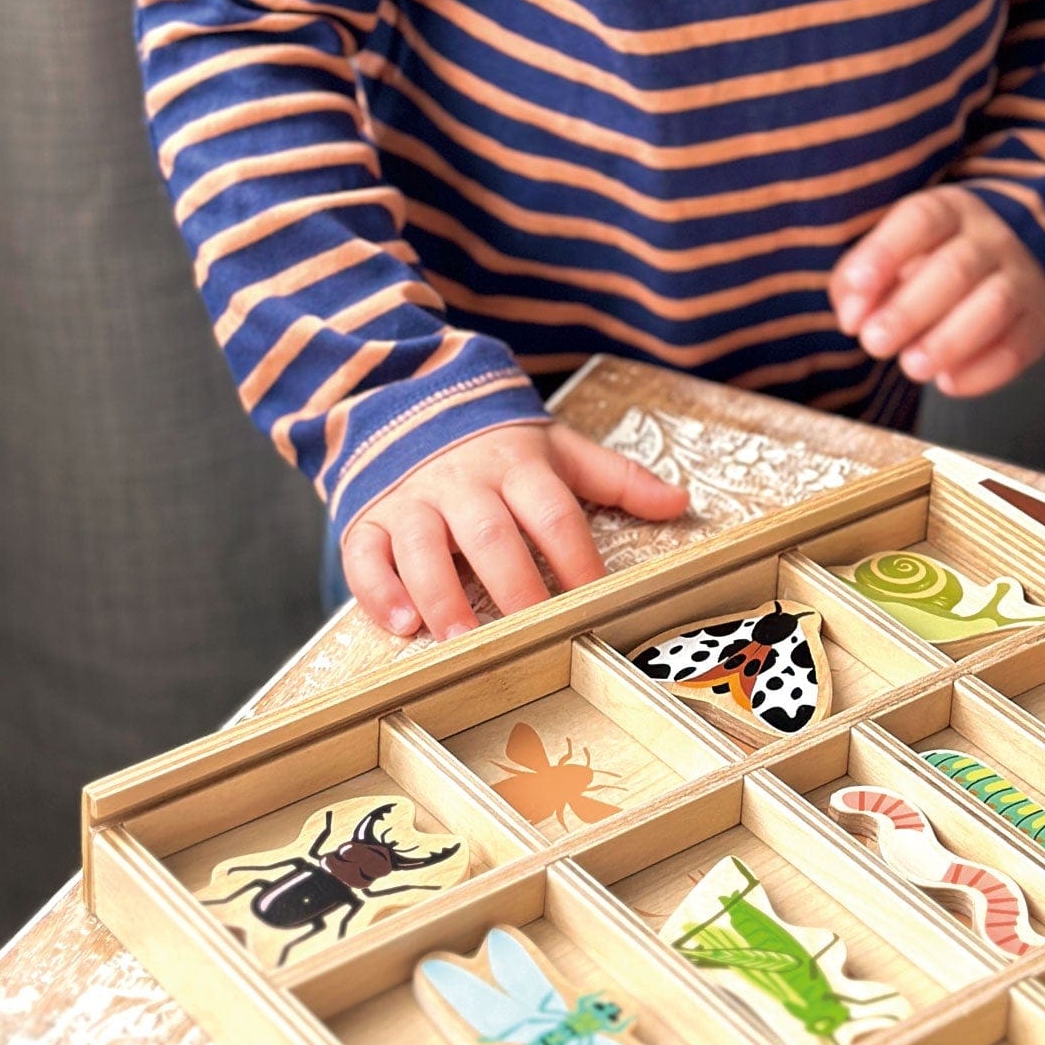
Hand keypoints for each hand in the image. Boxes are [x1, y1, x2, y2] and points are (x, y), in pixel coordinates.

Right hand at [340, 418, 688, 640]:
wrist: (411, 401)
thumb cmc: (498, 445)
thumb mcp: (557, 450)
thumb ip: (616, 478)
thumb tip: (679, 502)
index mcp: (517, 465)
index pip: (553, 512)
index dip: (577, 557)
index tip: (597, 601)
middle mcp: (464, 482)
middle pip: (492, 535)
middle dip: (513, 585)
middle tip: (531, 635)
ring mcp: (412, 501)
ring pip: (424, 548)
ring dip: (443, 596)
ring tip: (462, 643)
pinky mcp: (368, 518)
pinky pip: (365, 554)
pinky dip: (378, 590)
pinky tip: (401, 624)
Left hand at [830, 186, 1044, 396]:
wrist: (1002, 263)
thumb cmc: (926, 263)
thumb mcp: (888, 256)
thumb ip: (857, 283)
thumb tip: (853, 319)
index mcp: (948, 211)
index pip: (919, 221)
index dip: (885, 253)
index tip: (858, 288)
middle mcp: (990, 239)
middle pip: (955, 268)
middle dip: (909, 310)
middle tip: (874, 344)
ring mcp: (1020, 279)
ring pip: (994, 305)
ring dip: (949, 341)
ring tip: (911, 367)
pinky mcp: (1037, 322)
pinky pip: (1017, 347)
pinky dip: (982, 371)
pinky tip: (948, 382)